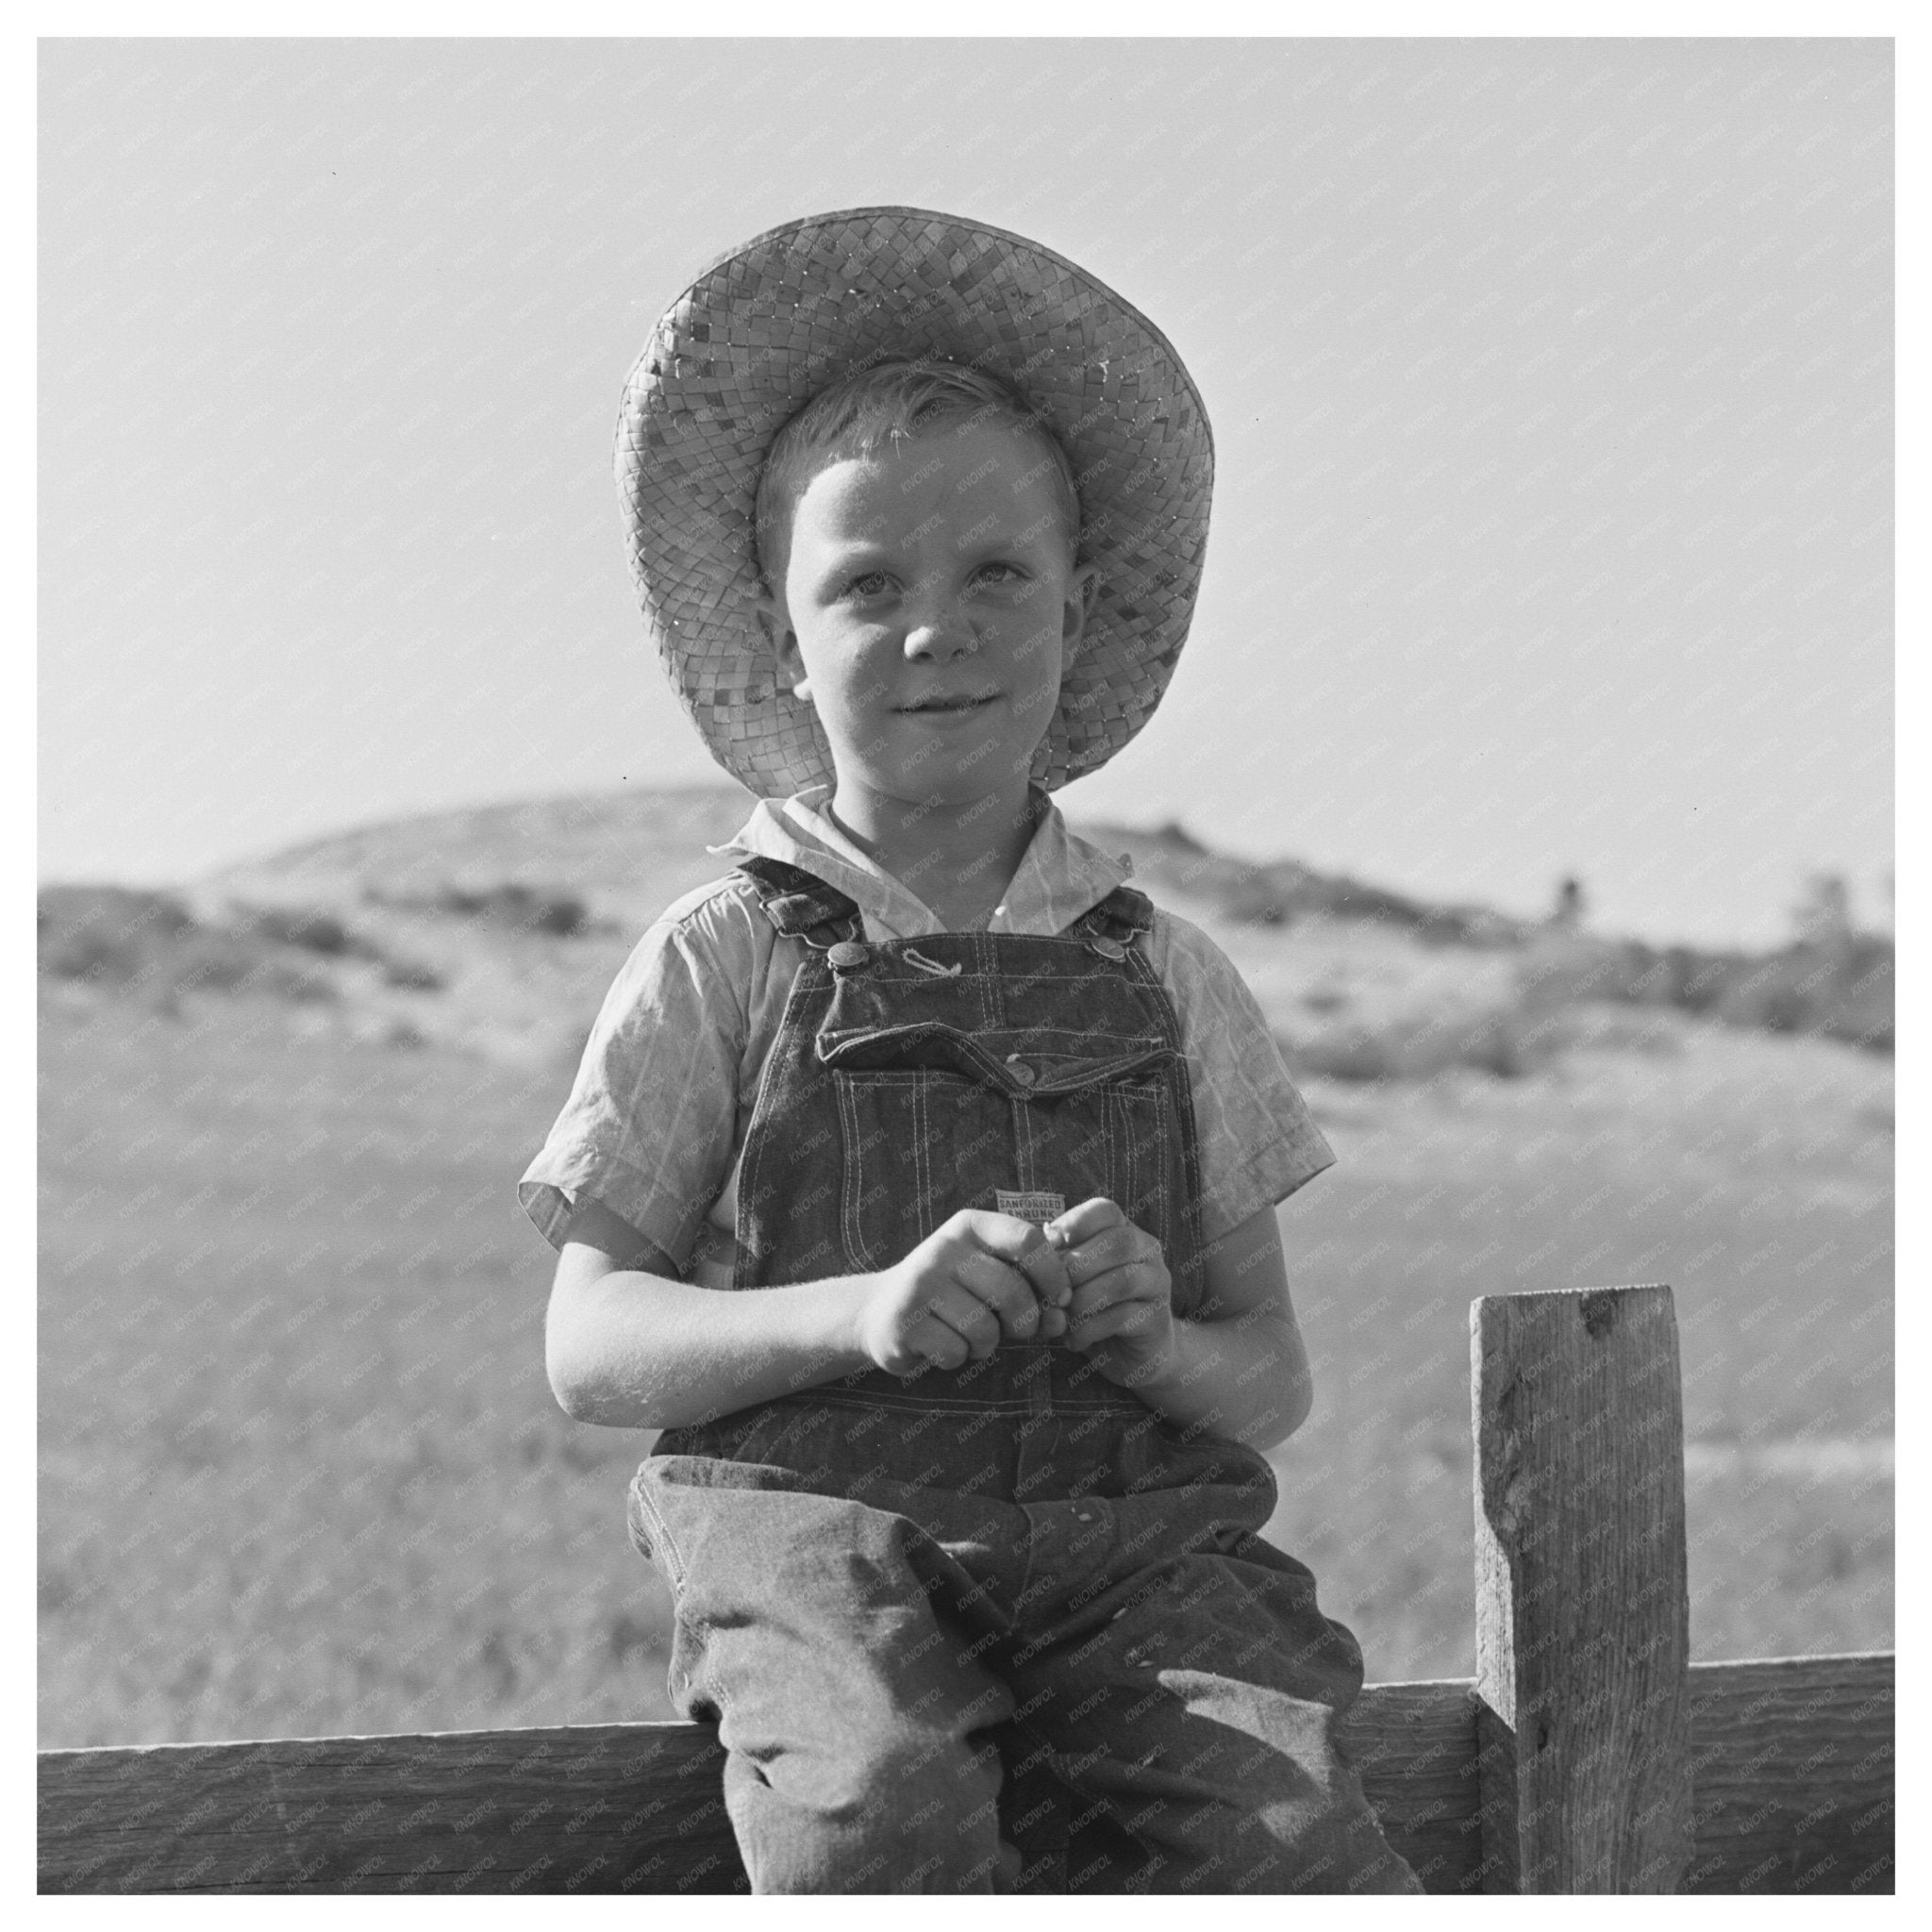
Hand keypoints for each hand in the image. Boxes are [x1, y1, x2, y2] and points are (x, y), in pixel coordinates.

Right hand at [855, 1211, 1072, 1376]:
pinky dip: (959, 1357)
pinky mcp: (904, 1321)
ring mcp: (920, 1284)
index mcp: (970, 1226)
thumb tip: (1061, 1319)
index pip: (1027, 1240)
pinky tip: (943, 1345)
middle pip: (1011, 1291)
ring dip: (987, 1344)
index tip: (1061, 1299)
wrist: (879, 1311)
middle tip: (1018, 1330)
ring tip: (971, 1336)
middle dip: (1025, 1322)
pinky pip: (956, 1351)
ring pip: (984, 1328)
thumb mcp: (986, 1272)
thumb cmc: (952, 1293)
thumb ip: (1028, 1287)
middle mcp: (943, 1248)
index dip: (1054, 1274)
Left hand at [1045, 1197, 1176, 1387]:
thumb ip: (1058, 1260)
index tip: (1049, 1246)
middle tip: (1050, 1293)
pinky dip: (1090, 1328)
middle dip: (1076, 1267)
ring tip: (1060, 1319)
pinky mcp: (1157, 1319)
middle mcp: (1148, 1251)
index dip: (1074, 1224)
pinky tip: (1073, 1340)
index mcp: (1125, 1230)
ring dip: (1082, 1301)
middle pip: (1116, 1243)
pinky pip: (1123, 1317)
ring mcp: (1157, 1284)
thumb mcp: (1073, 1279)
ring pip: (1122, 1281)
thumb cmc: (1093, 1306)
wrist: (1130, 1351)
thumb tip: (1035, 1248)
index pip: (1105, 1210)